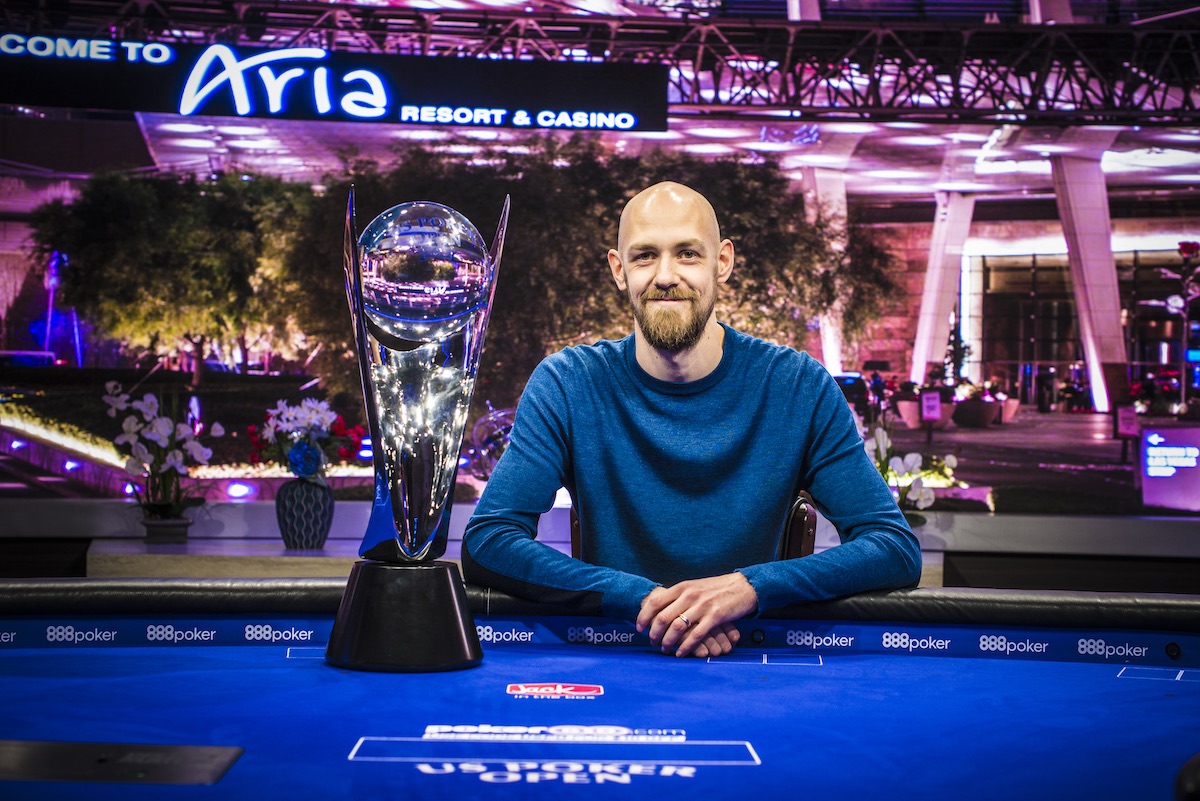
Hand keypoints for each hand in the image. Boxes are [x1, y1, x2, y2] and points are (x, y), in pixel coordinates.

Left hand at [636, 572, 758, 657]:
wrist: (743, 586)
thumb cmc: (717, 589)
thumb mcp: (695, 587)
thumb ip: (679, 596)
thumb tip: (660, 608)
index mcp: (683, 587)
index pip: (656, 601)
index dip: (644, 616)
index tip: (639, 628)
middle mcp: (690, 595)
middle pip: (663, 617)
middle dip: (654, 633)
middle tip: (652, 642)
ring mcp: (702, 606)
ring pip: (677, 627)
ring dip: (668, 641)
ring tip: (664, 649)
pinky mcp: (715, 617)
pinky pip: (695, 635)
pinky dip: (686, 646)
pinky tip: (681, 653)